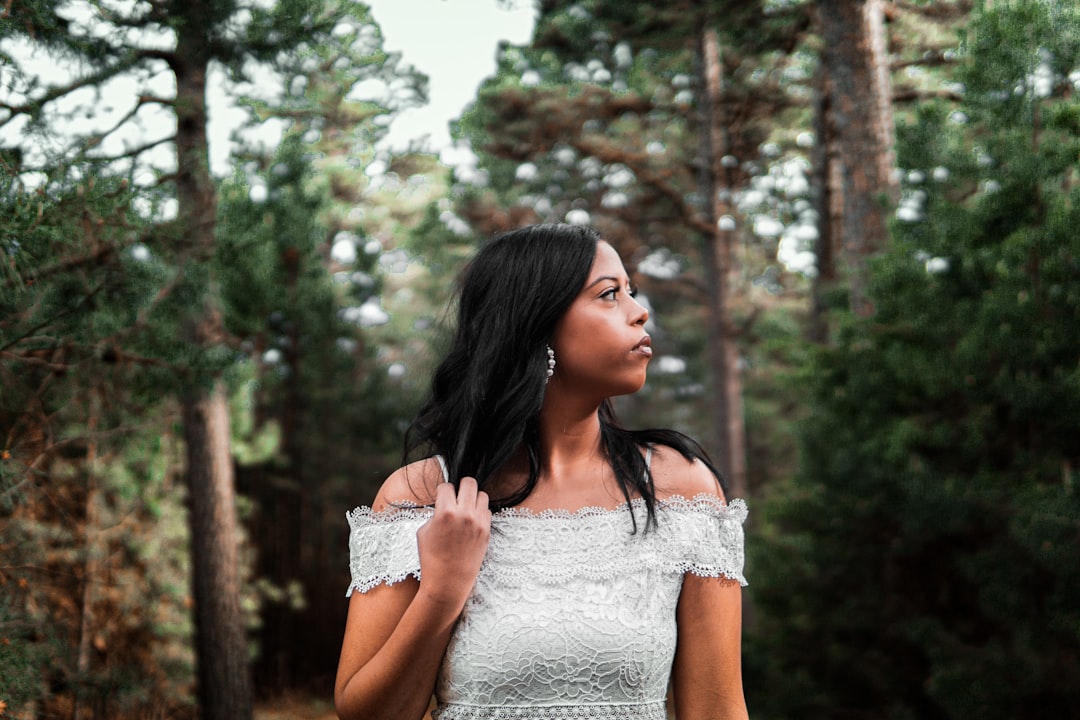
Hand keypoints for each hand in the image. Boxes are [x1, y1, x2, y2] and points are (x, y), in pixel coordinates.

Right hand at [415, 476, 490, 611]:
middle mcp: (465, 514)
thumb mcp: (423, 532)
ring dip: (472, 498)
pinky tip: (471, 520)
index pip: (446, 486)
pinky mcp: (487, 531)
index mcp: (445, 513)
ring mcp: (478, 522)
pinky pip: (487, 510)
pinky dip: (479, 512)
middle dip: (461, 486)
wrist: (448, 582)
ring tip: (465, 507)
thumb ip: (434, 514)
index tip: (441, 497)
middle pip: (469, 482)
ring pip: (482, 494)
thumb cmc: (432, 559)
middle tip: (456, 495)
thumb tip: (442, 506)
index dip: (442, 491)